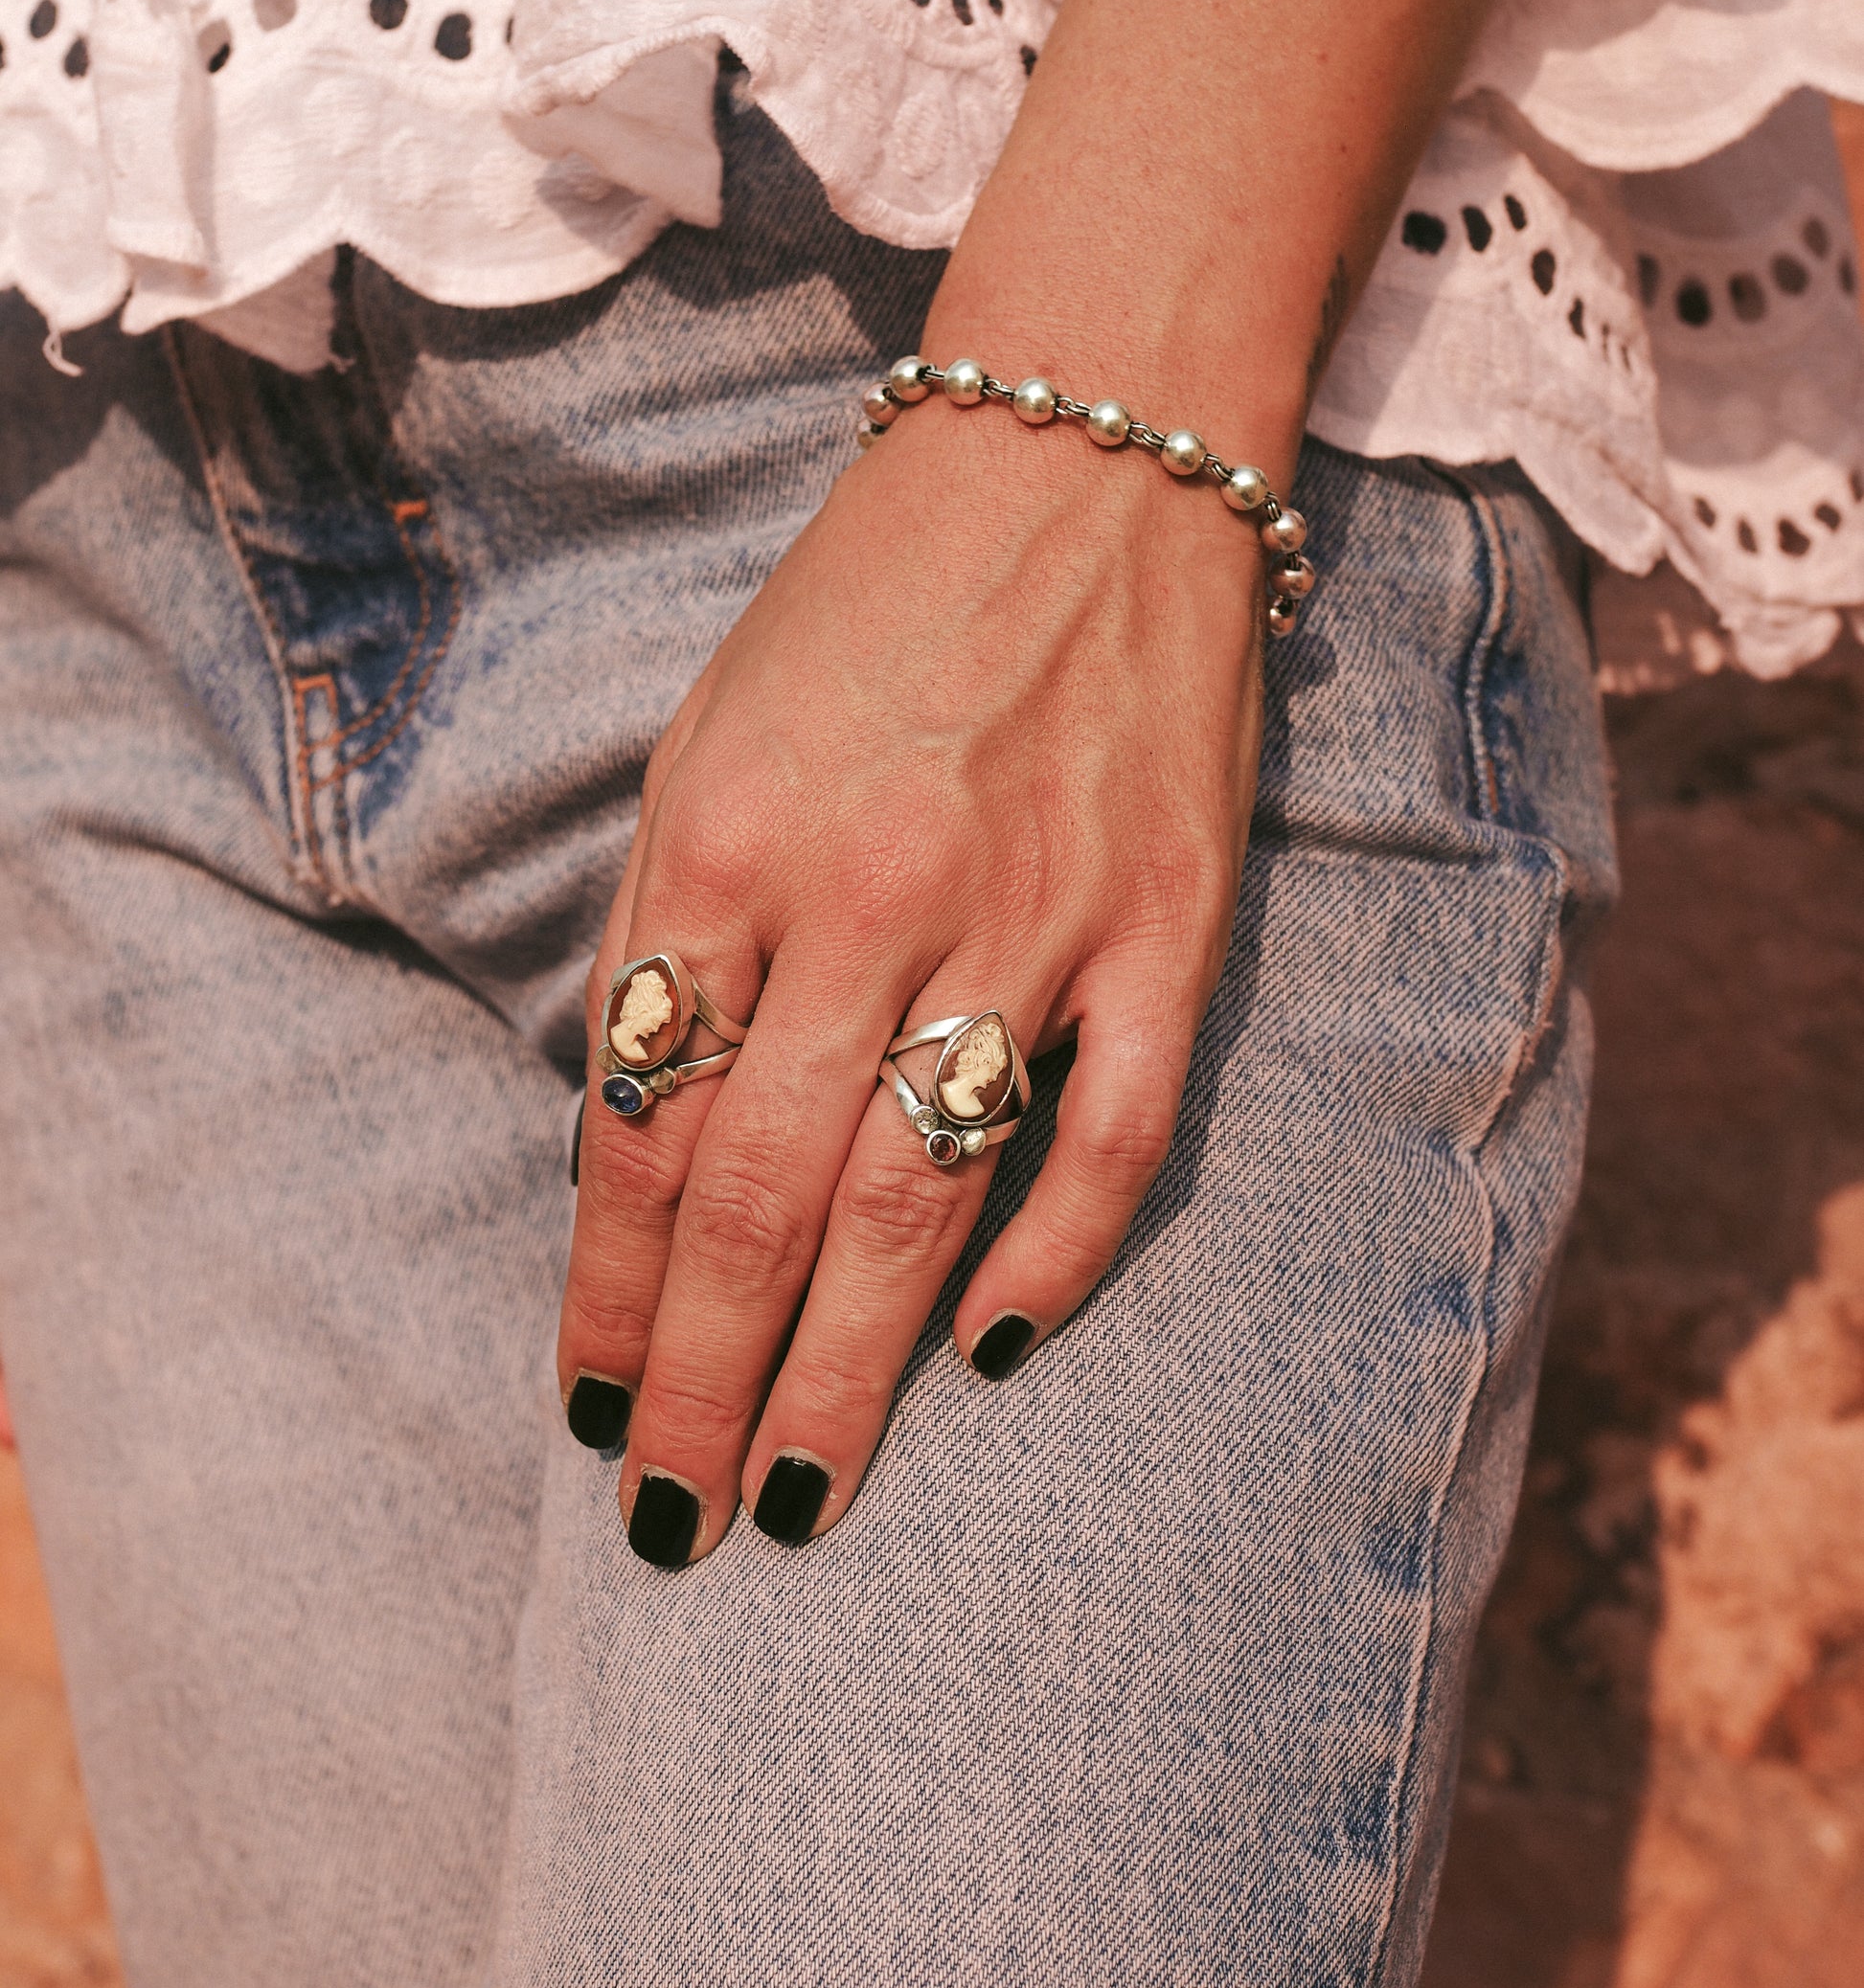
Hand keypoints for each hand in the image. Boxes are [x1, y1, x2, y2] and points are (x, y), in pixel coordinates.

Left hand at [557, 391, 1263, 1563]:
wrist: (1081, 460)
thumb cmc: (863, 618)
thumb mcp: (707, 751)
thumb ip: (673, 948)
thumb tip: (637, 1157)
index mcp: (726, 850)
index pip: (637, 1133)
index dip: (608, 1300)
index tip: (594, 1416)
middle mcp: (868, 898)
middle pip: (760, 1203)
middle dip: (705, 1386)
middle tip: (674, 1527)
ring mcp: (1032, 918)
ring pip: (919, 1199)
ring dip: (849, 1370)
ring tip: (799, 1494)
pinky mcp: (1168, 925)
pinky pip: (1109, 1134)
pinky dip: (1053, 1257)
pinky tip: (994, 1353)